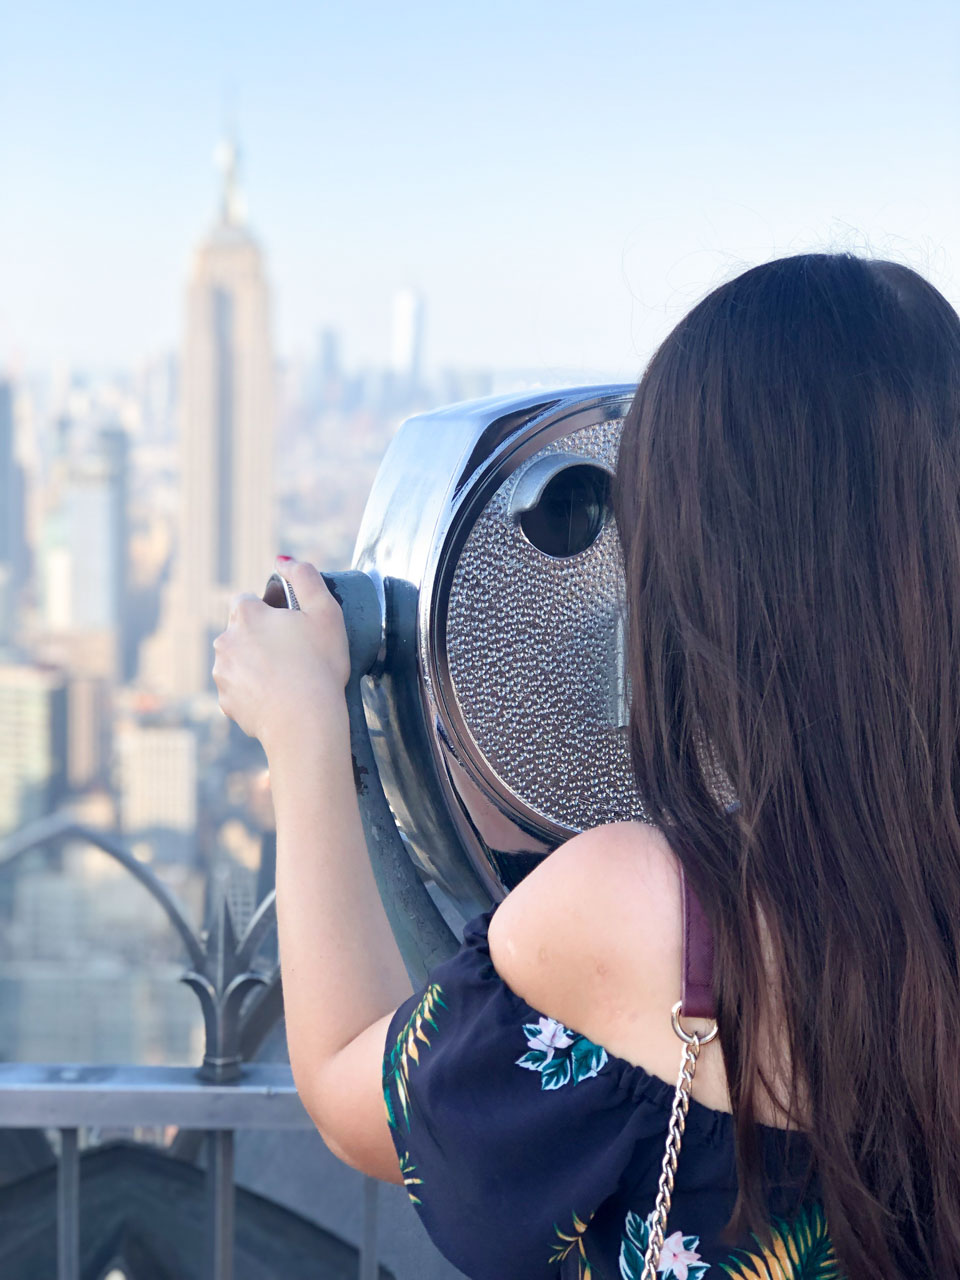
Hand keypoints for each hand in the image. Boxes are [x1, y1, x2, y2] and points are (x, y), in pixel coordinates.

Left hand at [212, 556, 351, 749]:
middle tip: (292, 654)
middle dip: (260, 638)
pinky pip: (239, 690)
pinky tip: (277, 698)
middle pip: (240, 631)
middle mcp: (225, 641)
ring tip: (286, 678)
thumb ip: (306, 577)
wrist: (306, 722)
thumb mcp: (326, 611)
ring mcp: (222, 674)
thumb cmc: (320, 665)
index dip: (268, 611)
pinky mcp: (225, 702)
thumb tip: (284, 560)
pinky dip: (254, 692)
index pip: (246, 600)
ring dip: (254, 664)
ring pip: (238, 660)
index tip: (289, 627)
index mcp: (246, 615)